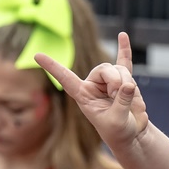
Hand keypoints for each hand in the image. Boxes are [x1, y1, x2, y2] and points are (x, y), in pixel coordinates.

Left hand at [35, 32, 147, 152]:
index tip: (36, 54)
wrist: (131, 133)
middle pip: (103, 68)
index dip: (51, 67)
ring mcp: (108, 82)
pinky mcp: (124, 81)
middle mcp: (93, 86)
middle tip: (118, 93)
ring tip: (127, 98)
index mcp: (83, 95)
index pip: (65, 78)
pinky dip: (124, 49)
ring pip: (118, 69)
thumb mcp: (117, 120)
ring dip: (126, 81)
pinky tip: (122, 35)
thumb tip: (128, 85)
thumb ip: (121, 102)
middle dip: (114, 79)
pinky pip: (124, 61)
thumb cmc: (118, 131)